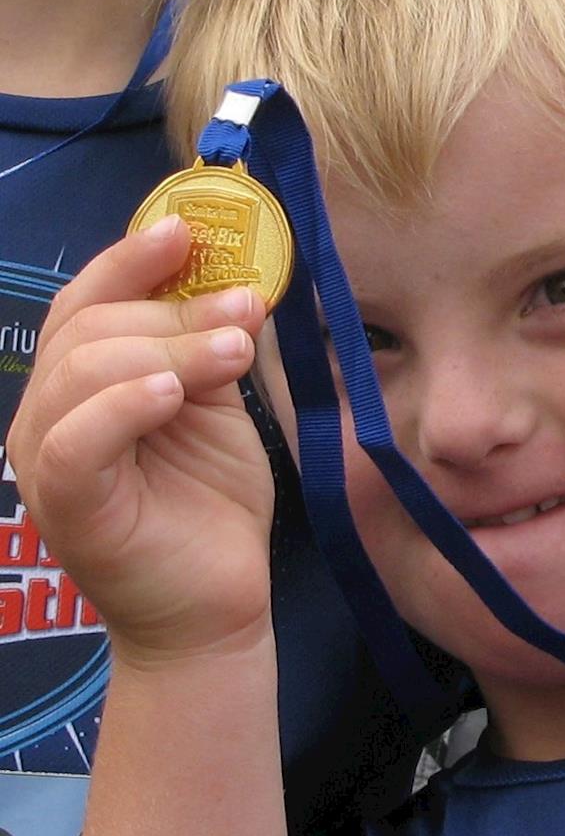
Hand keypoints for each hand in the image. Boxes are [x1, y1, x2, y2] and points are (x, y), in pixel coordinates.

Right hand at [7, 218, 273, 664]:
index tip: (192, 229)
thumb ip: (207, 348)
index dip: (133, 258)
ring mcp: (48, 460)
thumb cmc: (212, 506)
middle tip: (246, 308)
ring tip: (235, 350)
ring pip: (85, 370)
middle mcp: (50, 414)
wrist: (217, 607)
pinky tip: (174, 394)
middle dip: (174, 307)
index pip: (89, 302)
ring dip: (169, 347)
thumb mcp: (215, 409)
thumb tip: (234, 279)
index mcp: (80, 383)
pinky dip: (124, 405)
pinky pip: (77, 439)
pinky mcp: (66, 505)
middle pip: (91, 328)